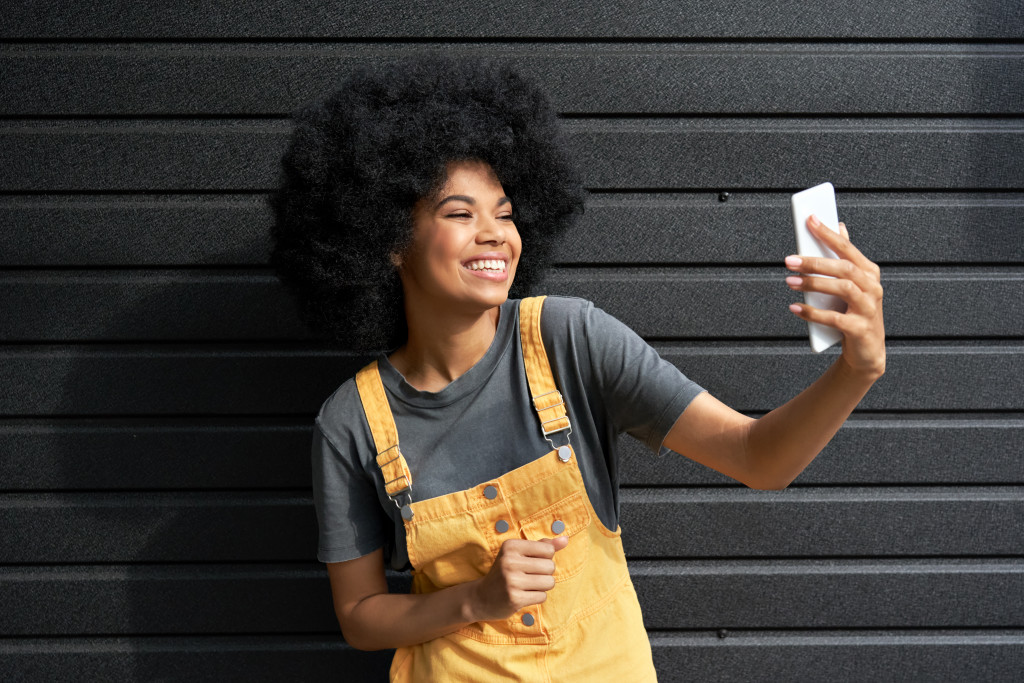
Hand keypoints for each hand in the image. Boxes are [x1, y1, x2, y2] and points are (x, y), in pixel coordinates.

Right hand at [467, 537, 568, 621]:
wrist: (481, 597)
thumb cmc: (506, 572)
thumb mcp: (520, 554)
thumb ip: (543, 545)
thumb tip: (566, 539)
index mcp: (511, 546)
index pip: (548, 549)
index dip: (545, 558)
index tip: (530, 562)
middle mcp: (509, 561)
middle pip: (550, 566)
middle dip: (545, 573)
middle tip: (529, 576)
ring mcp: (511, 581)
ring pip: (549, 582)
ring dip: (543, 586)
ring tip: (528, 586)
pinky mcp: (514, 598)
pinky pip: (542, 597)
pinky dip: (537, 597)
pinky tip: (524, 596)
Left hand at [785, 215, 885, 377]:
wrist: (866, 351)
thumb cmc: (854, 312)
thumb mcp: (851, 285)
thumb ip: (845, 258)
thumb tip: (839, 226)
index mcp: (869, 273)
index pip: (847, 249)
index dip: (829, 234)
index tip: (810, 220)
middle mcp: (873, 288)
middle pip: (843, 268)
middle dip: (815, 262)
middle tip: (789, 260)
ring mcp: (869, 309)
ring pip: (842, 289)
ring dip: (814, 283)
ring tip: (790, 281)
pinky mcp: (860, 329)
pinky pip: (835, 319)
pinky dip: (813, 313)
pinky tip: (795, 308)